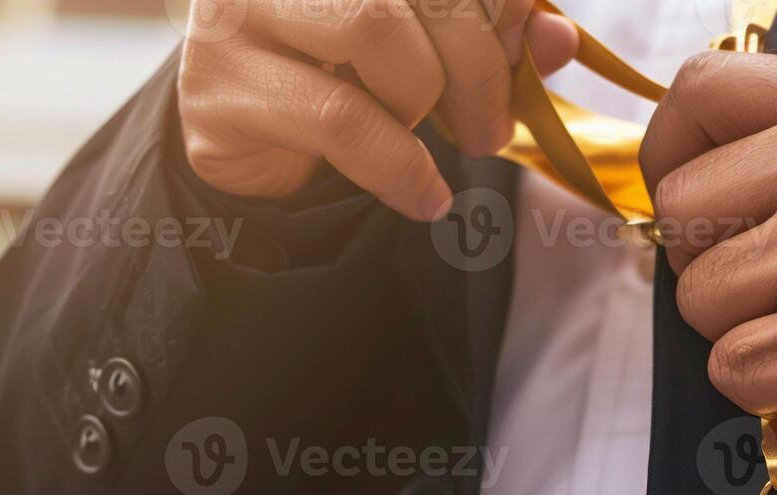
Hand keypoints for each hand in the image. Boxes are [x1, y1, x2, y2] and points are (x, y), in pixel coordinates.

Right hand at [176, 0, 577, 217]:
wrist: (249, 150)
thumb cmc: (347, 82)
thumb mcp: (433, 54)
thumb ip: (493, 38)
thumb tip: (559, 41)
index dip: (505, 6)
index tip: (521, 58)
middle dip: (479, 66)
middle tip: (490, 131)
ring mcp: (237, 8)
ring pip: (375, 28)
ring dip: (425, 102)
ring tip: (430, 145)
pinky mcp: (217, 84)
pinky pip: (340, 119)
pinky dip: (399, 167)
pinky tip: (422, 195)